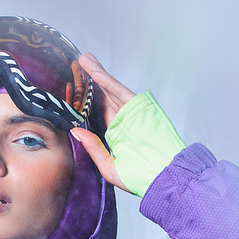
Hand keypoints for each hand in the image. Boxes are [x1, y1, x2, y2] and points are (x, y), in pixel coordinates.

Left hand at [71, 53, 135, 192]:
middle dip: (91, 79)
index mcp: (116, 133)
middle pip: (103, 96)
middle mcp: (123, 120)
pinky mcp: (138, 108)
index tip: (74, 87)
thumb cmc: (140, 178)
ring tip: (82, 60)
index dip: (86, 99)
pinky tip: (93, 71)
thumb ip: (93, 148)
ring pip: (110, 89)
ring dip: (96, 74)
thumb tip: (75, 131)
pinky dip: (106, 80)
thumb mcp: (108, 166)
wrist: (164, 178)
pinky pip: (119, 91)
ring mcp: (131, 113)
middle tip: (78, 63)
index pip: (98, 111)